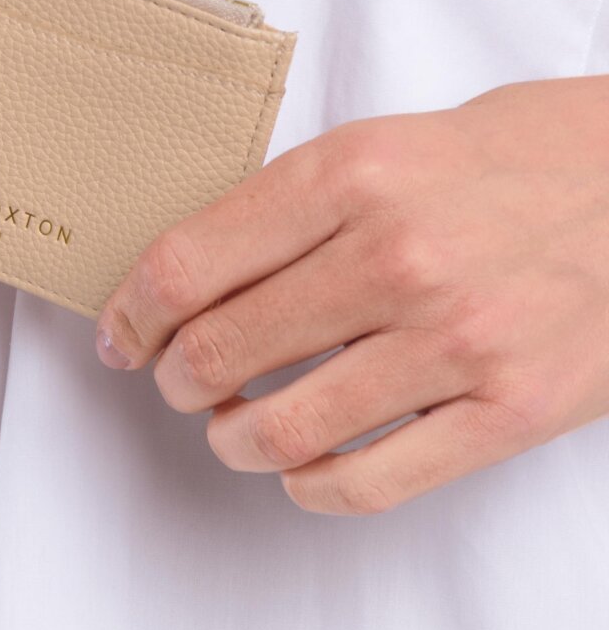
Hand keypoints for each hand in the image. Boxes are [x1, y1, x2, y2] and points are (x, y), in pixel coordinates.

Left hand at [96, 78, 608, 513]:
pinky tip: (299, 467)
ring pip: (283, 427)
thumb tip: (190, 274)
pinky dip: (310, 486)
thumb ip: (288, 205)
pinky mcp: (510, 409)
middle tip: (173, 378)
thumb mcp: (382, 143)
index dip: (131, 311)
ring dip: (229, 438)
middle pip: (219, 348)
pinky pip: (370, 480)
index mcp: (350, 175)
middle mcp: (395, 256)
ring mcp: (456, 339)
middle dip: (172, 377)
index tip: (120, 333)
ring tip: (227, 426)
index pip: (187, 263)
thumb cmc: (505, 158)